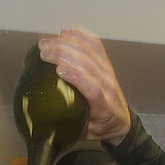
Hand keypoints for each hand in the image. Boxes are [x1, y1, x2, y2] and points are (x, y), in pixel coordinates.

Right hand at [39, 28, 130, 145]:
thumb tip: (43, 123)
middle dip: (64, 54)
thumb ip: (68, 126)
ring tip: (47, 42)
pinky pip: (95, 45)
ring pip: (90, 52)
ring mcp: (108, 73)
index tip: (58, 70)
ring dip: (67, 43)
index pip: (93, 88)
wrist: (121, 122)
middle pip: (88, 64)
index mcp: (104, 107)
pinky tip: (65, 31)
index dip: (76, 76)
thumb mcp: (84, 133)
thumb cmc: (101, 127)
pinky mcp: (106, 64)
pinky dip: (80, 35)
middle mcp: (108, 87)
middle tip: (43, 51)